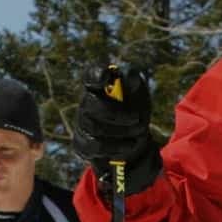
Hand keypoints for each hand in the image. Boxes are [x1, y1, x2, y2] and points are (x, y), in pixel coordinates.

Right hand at [75, 65, 159, 195]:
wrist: (135, 135)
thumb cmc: (135, 106)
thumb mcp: (138, 90)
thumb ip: (132, 79)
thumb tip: (125, 75)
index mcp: (100, 83)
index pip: (92, 74)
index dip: (96, 74)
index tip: (105, 76)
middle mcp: (87, 101)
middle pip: (91, 103)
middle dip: (116, 113)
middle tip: (136, 117)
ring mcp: (82, 122)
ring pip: (95, 127)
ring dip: (122, 131)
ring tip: (139, 130)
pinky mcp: (82, 143)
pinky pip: (93, 147)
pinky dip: (115, 147)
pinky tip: (129, 145)